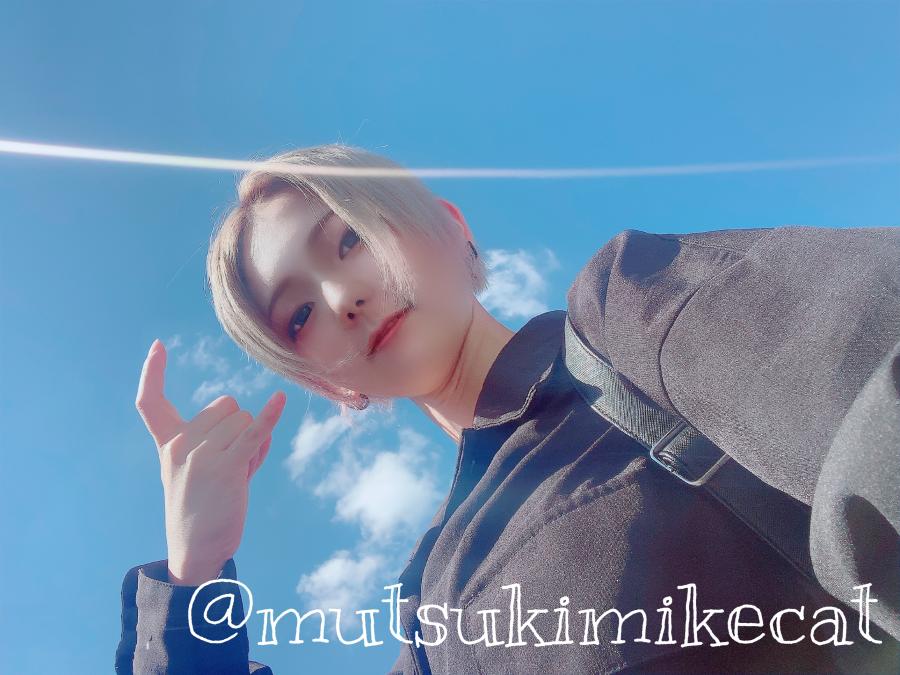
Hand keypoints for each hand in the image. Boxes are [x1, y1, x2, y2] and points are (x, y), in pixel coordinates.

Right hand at [135, 339, 286, 584]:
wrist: (197, 551)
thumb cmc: (203, 510)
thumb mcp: (200, 472)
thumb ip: (223, 442)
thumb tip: (263, 419)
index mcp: (168, 444)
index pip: (150, 402)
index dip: (153, 372)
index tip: (158, 346)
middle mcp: (180, 445)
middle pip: (226, 406)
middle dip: (240, 427)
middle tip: (233, 464)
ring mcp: (201, 454)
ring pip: (245, 420)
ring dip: (254, 441)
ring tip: (240, 475)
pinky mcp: (226, 466)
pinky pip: (253, 432)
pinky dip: (270, 416)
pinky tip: (280, 401)